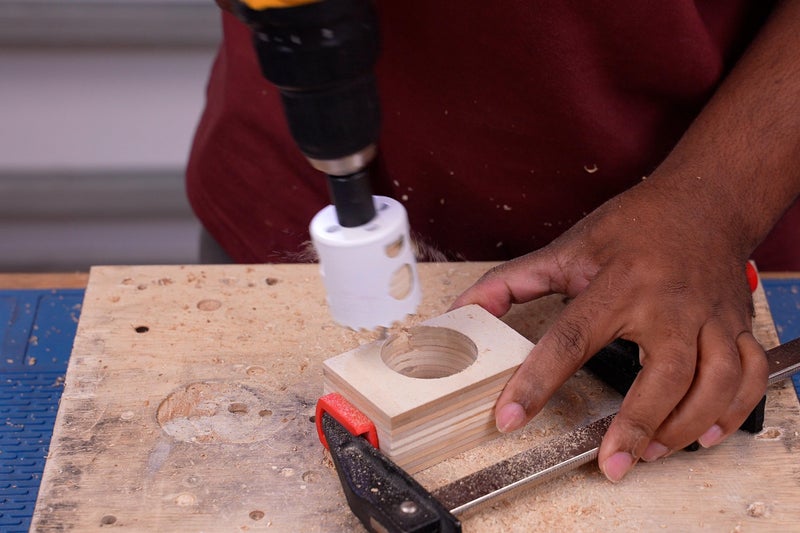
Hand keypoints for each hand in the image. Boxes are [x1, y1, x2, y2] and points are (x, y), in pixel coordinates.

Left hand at [452, 176, 768, 481]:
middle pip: (663, 371)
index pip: (570, 338)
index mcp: (619, 283)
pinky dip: (734, 411)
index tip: (510, 418)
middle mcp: (669, 302)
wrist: (704, 202)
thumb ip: (514, 282)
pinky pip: (749, 375)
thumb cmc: (634, 227)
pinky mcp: (738, 326)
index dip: (537, 381)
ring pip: (714, 381)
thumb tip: (466, 310)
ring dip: (685, 426)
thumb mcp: (568, 248)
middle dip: (637, 423)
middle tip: (611, 463)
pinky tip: (704, 434)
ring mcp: (710, 316)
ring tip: (649, 454)